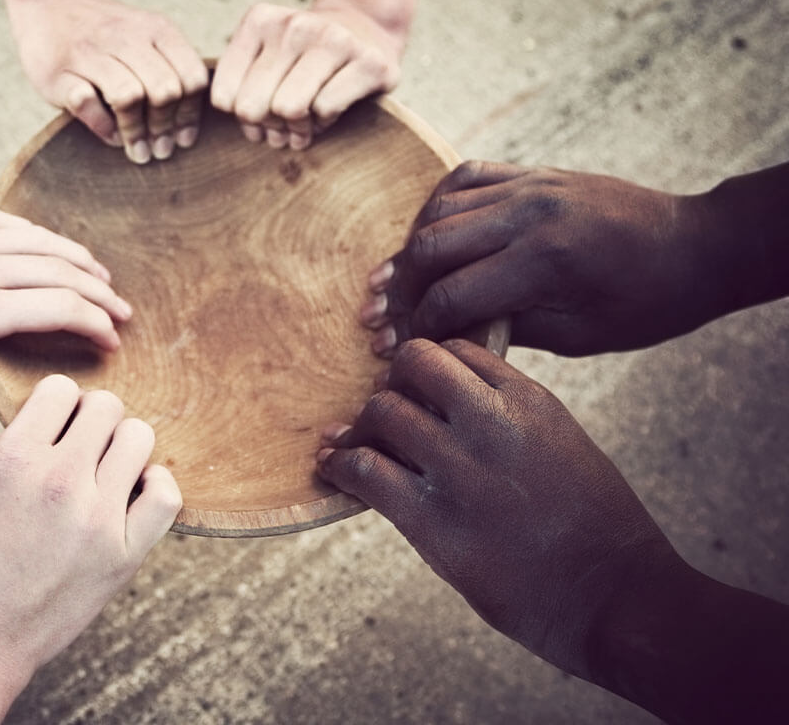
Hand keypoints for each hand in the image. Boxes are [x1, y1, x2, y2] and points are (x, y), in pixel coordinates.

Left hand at [0, 208, 131, 408]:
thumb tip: (28, 372)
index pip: (59, 308)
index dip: (96, 325)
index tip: (113, 342)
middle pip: (59, 271)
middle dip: (99, 294)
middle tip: (124, 314)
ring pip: (38, 241)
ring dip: (77, 260)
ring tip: (101, 279)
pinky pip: (5, 225)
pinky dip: (38, 237)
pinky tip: (52, 250)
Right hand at [0, 375, 181, 723]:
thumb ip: (24, 450)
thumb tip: (66, 422)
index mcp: (13, 457)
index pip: (61, 389)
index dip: (60, 404)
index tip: (58, 425)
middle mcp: (58, 479)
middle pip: (106, 407)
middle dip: (95, 422)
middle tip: (84, 450)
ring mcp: (96, 517)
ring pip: (139, 437)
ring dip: (125, 448)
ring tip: (108, 472)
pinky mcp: (123, 555)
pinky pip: (166, 494)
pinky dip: (156, 485)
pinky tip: (135, 493)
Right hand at [9, 0, 207, 163]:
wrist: (51, 1)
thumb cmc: (108, 36)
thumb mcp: (147, 37)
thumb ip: (171, 69)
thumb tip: (187, 130)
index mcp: (156, 29)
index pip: (191, 78)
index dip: (190, 115)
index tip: (183, 139)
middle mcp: (125, 37)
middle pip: (164, 91)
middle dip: (165, 128)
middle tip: (161, 150)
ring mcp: (90, 52)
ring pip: (129, 97)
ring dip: (136, 132)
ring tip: (138, 151)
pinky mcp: (58, 71)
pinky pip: (87, 102)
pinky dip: (102, 125)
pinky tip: (111, 135)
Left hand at [211, 0, 402, 149]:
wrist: (366, 26)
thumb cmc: (304, 57)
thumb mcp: (263, 57)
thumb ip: (239, 87)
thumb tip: (252, 129)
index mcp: (260, 21)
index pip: (224, 98)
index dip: (241, 118)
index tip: (261, 112)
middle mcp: (295, 25)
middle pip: (253, 107)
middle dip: (268, 126)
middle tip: (284, 123)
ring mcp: (334, 39)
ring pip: (289, 109)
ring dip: (296, 127)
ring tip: (306, 121)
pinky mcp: (369, 62)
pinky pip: (325, 109)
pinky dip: (324, 122)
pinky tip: (330, 111)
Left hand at [316, 339, 685, 678]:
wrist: (614, 596)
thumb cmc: (595, 529)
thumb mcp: (563, 447)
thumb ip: (512, 421)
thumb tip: (453, 410)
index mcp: (529, 399)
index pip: (455, 350)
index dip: (427, 369)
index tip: (415, 391)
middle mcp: (492, 421)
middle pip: (412, 366)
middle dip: (392, 384)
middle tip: (385, 414)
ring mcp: (460, 467)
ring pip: (381, 411)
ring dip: (362, 428)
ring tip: (354, 445)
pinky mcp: (431, 518)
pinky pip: (364, 469)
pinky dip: (340, 465)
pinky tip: (333, 470)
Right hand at [361, 161, 715, 356]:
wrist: (695, 246)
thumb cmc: (645, 304)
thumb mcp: (578, 335)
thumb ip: (507, 327)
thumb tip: (446, 332)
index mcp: (544, 260)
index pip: (453, 294)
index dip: (420, 325)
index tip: (404, 346)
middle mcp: (529, 213)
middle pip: (431, 245)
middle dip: (400, 287)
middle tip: (381, 316)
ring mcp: (529, 185)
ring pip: (438, 209)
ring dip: (411, 247)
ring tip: (397, 282)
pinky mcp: (533, 172)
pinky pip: (465, 177)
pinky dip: (436, 206)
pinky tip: (428, 234)